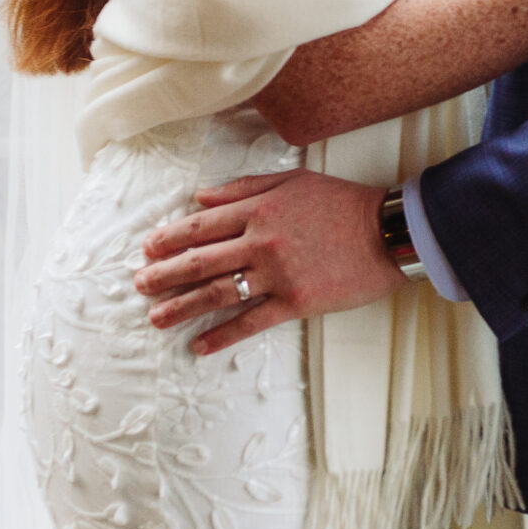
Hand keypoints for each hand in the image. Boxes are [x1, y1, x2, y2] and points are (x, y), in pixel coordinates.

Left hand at [135, 169, 406, 353]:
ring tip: (156, 318)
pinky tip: (198, 346)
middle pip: (201, 260)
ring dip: (182, 307)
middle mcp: (261, 241)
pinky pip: (250, 321)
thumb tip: (201, 197)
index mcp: (259, 208)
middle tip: (139, 286)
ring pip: (218, 293)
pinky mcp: (296, 302)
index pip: (202, 224)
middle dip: (165, 275)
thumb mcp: (293, 182)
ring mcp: (278, 274)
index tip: (147, 249)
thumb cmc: (343, 203)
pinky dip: (222, 336)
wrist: (388, 233)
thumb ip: (244, 188)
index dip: (170, 238)